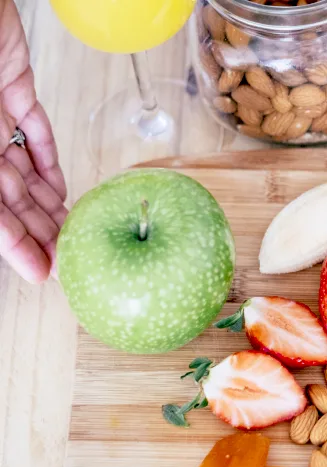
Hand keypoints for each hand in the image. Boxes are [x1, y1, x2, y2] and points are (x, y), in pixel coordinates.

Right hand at [0, 0, 66, 283]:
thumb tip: (4, 212)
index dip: (14, 246)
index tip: (41, 272)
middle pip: (8, 196)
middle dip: (37, 229)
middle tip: (68, 257)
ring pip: (22, 169)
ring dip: (47, 202)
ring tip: (72, 230)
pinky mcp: (11, 85)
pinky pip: (33, 130)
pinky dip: (47, 159)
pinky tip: (61, 188)